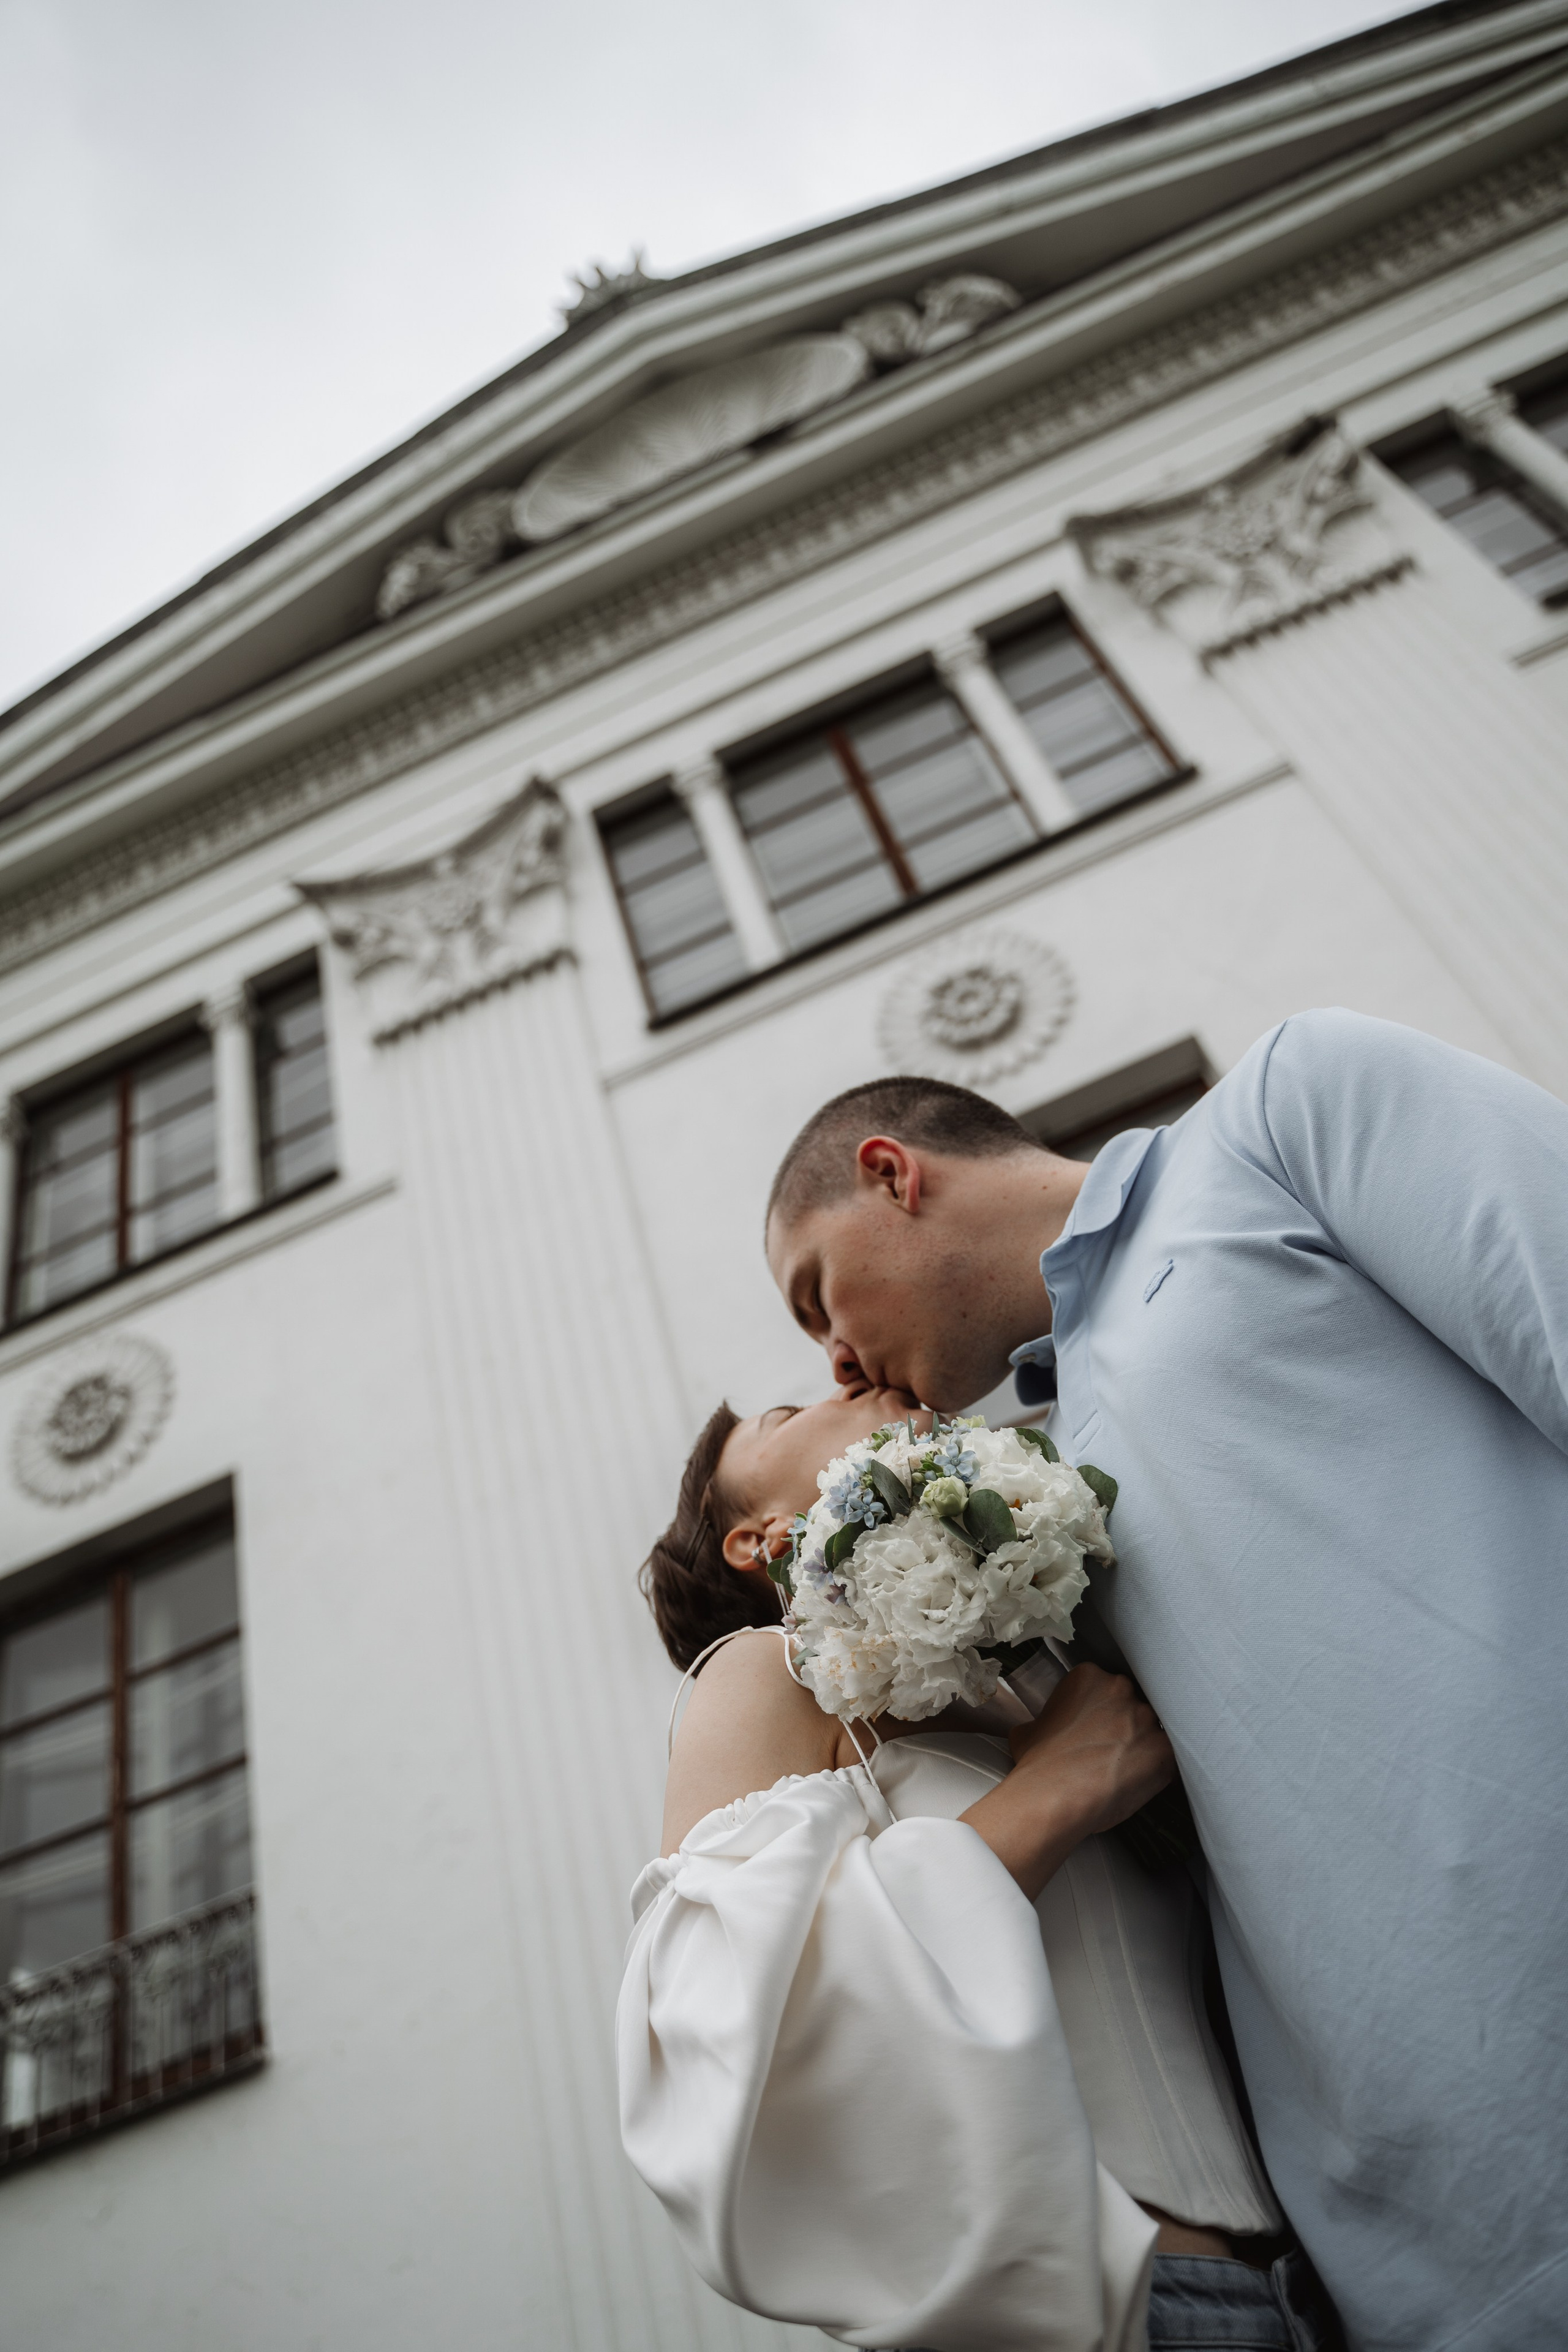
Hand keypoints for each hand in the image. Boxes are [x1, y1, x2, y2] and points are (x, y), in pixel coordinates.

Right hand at [961, 1665, 1174, 1900]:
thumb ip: (1043, 1719)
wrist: (1055, 1794)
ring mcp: (1146, 1718)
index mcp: (1088, 1676)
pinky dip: (1157, 1769)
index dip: (1097, 1709)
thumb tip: (1040, 1730)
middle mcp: (1121, 1688)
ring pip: (1151, 1728)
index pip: (1102, 1686)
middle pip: (1130, 1702)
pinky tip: (1141, 1782)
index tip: (1092, 1727)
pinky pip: (1167, 1757)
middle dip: (1123, 1723)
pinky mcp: (1164, 1750)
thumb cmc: (1038, 1763)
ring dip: (1141, 1745)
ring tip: (1125, 1769)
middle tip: (1109, 1748)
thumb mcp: (1026, 1730)